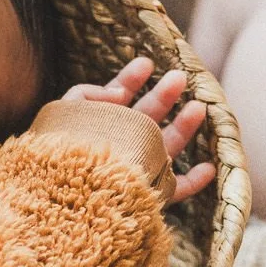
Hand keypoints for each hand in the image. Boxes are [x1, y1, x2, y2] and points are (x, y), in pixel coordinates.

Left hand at [62, 57, 214, 203]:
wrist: (59, 202)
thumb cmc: (56, 157)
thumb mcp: (64, 116)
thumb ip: (86, 95)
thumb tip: (118, 93)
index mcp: (98, 126)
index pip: (117, 99)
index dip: (131, 80)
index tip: (146, 64)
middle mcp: (117, 147)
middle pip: (146, 118)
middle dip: (163, 97)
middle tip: (179, 78)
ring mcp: (132, 171)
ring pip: (165, 147)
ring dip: (183, 128)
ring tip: (197, 108)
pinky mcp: (143, 197)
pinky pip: (174, 190)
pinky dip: (193, 181)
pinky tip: (209, 168)